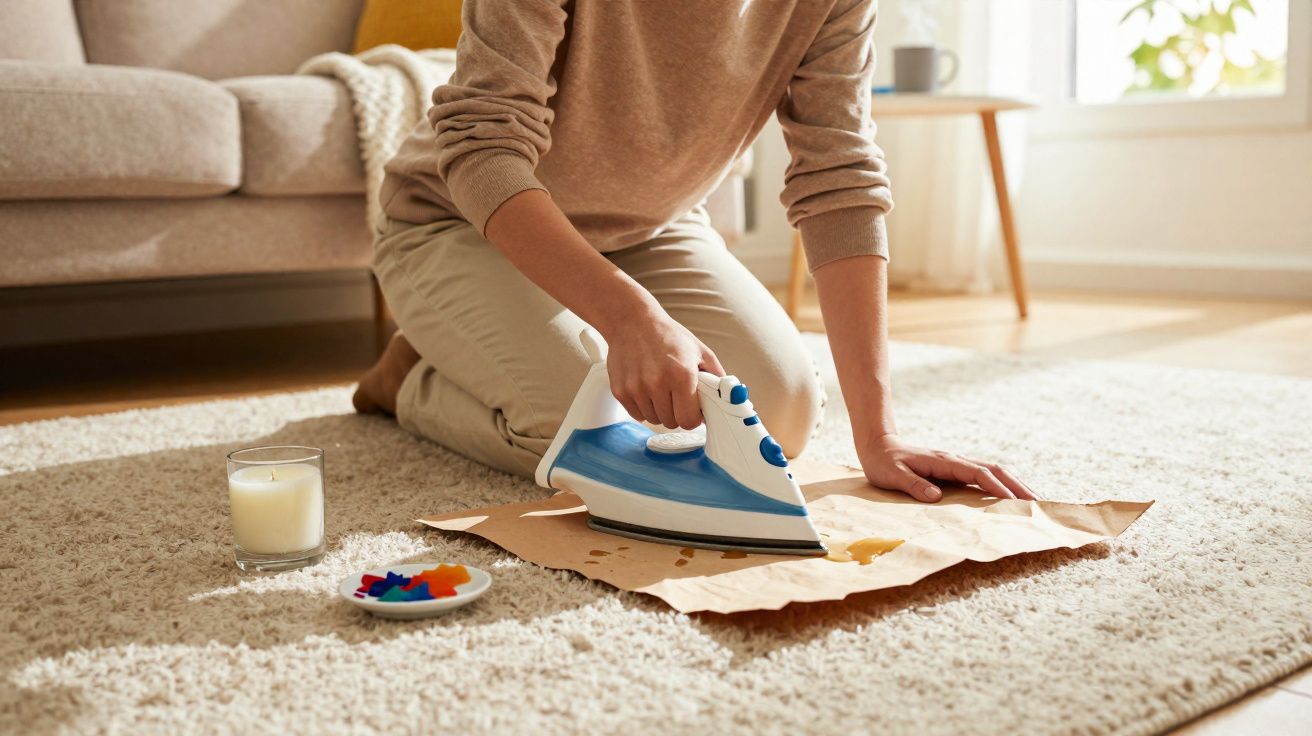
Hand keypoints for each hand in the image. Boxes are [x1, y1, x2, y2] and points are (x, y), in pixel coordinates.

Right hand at [603, 313, 723, 429]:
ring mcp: (637, 388)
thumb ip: (717, 377)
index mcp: (682, 375)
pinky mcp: (620, 390)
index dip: (693, 418)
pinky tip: (647, 390)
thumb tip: (726, 400)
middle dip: (677, 413)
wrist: (633, 321)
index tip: (692, 410)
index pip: (689, 420)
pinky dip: (644, 407)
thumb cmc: (668, 336)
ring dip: (660, 410)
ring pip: (653, 420)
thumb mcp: (700, 351)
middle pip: (671, 422)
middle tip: (676, 397)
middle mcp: (658, 383)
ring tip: (661, 390)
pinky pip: (637, 415)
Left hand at [858, 433, 1037, 502]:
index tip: (1013, 501)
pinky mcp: (953, 469)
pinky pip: (982, 475)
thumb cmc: (883, 462)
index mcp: (944, 462)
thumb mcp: (892, 476)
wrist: (877, 445)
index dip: (997, 487)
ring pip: (992, 471)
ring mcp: (956, 463)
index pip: (978, 473)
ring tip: (1031, 501)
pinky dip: (1000, 484)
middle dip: (1017, 485)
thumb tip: (935, 497)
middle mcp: (954, 460)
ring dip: (1013, 484)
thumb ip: (913, 485)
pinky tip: (1007, 496)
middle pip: (994, 469)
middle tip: (1037, 503)